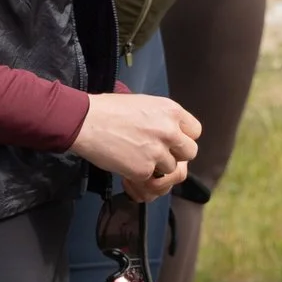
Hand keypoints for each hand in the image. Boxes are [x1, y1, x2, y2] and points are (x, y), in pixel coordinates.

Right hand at [70, 93, 201, 194]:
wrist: (86, 122)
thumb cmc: (110, 109)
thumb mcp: (145, 104)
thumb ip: (163, 118)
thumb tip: (172, 130)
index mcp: (172, 111)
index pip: (195, 131)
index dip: (184, 138)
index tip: (173, 141)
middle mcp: (170, 131)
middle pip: (190, 152)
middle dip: (177, 155)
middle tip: (159, 154)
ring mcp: (158, 152)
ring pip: (171, 168)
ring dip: (157, 167)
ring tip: (138, 158)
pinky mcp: (143, 170)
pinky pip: (150, 178)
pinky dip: (140, 175)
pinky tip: (126, 165)